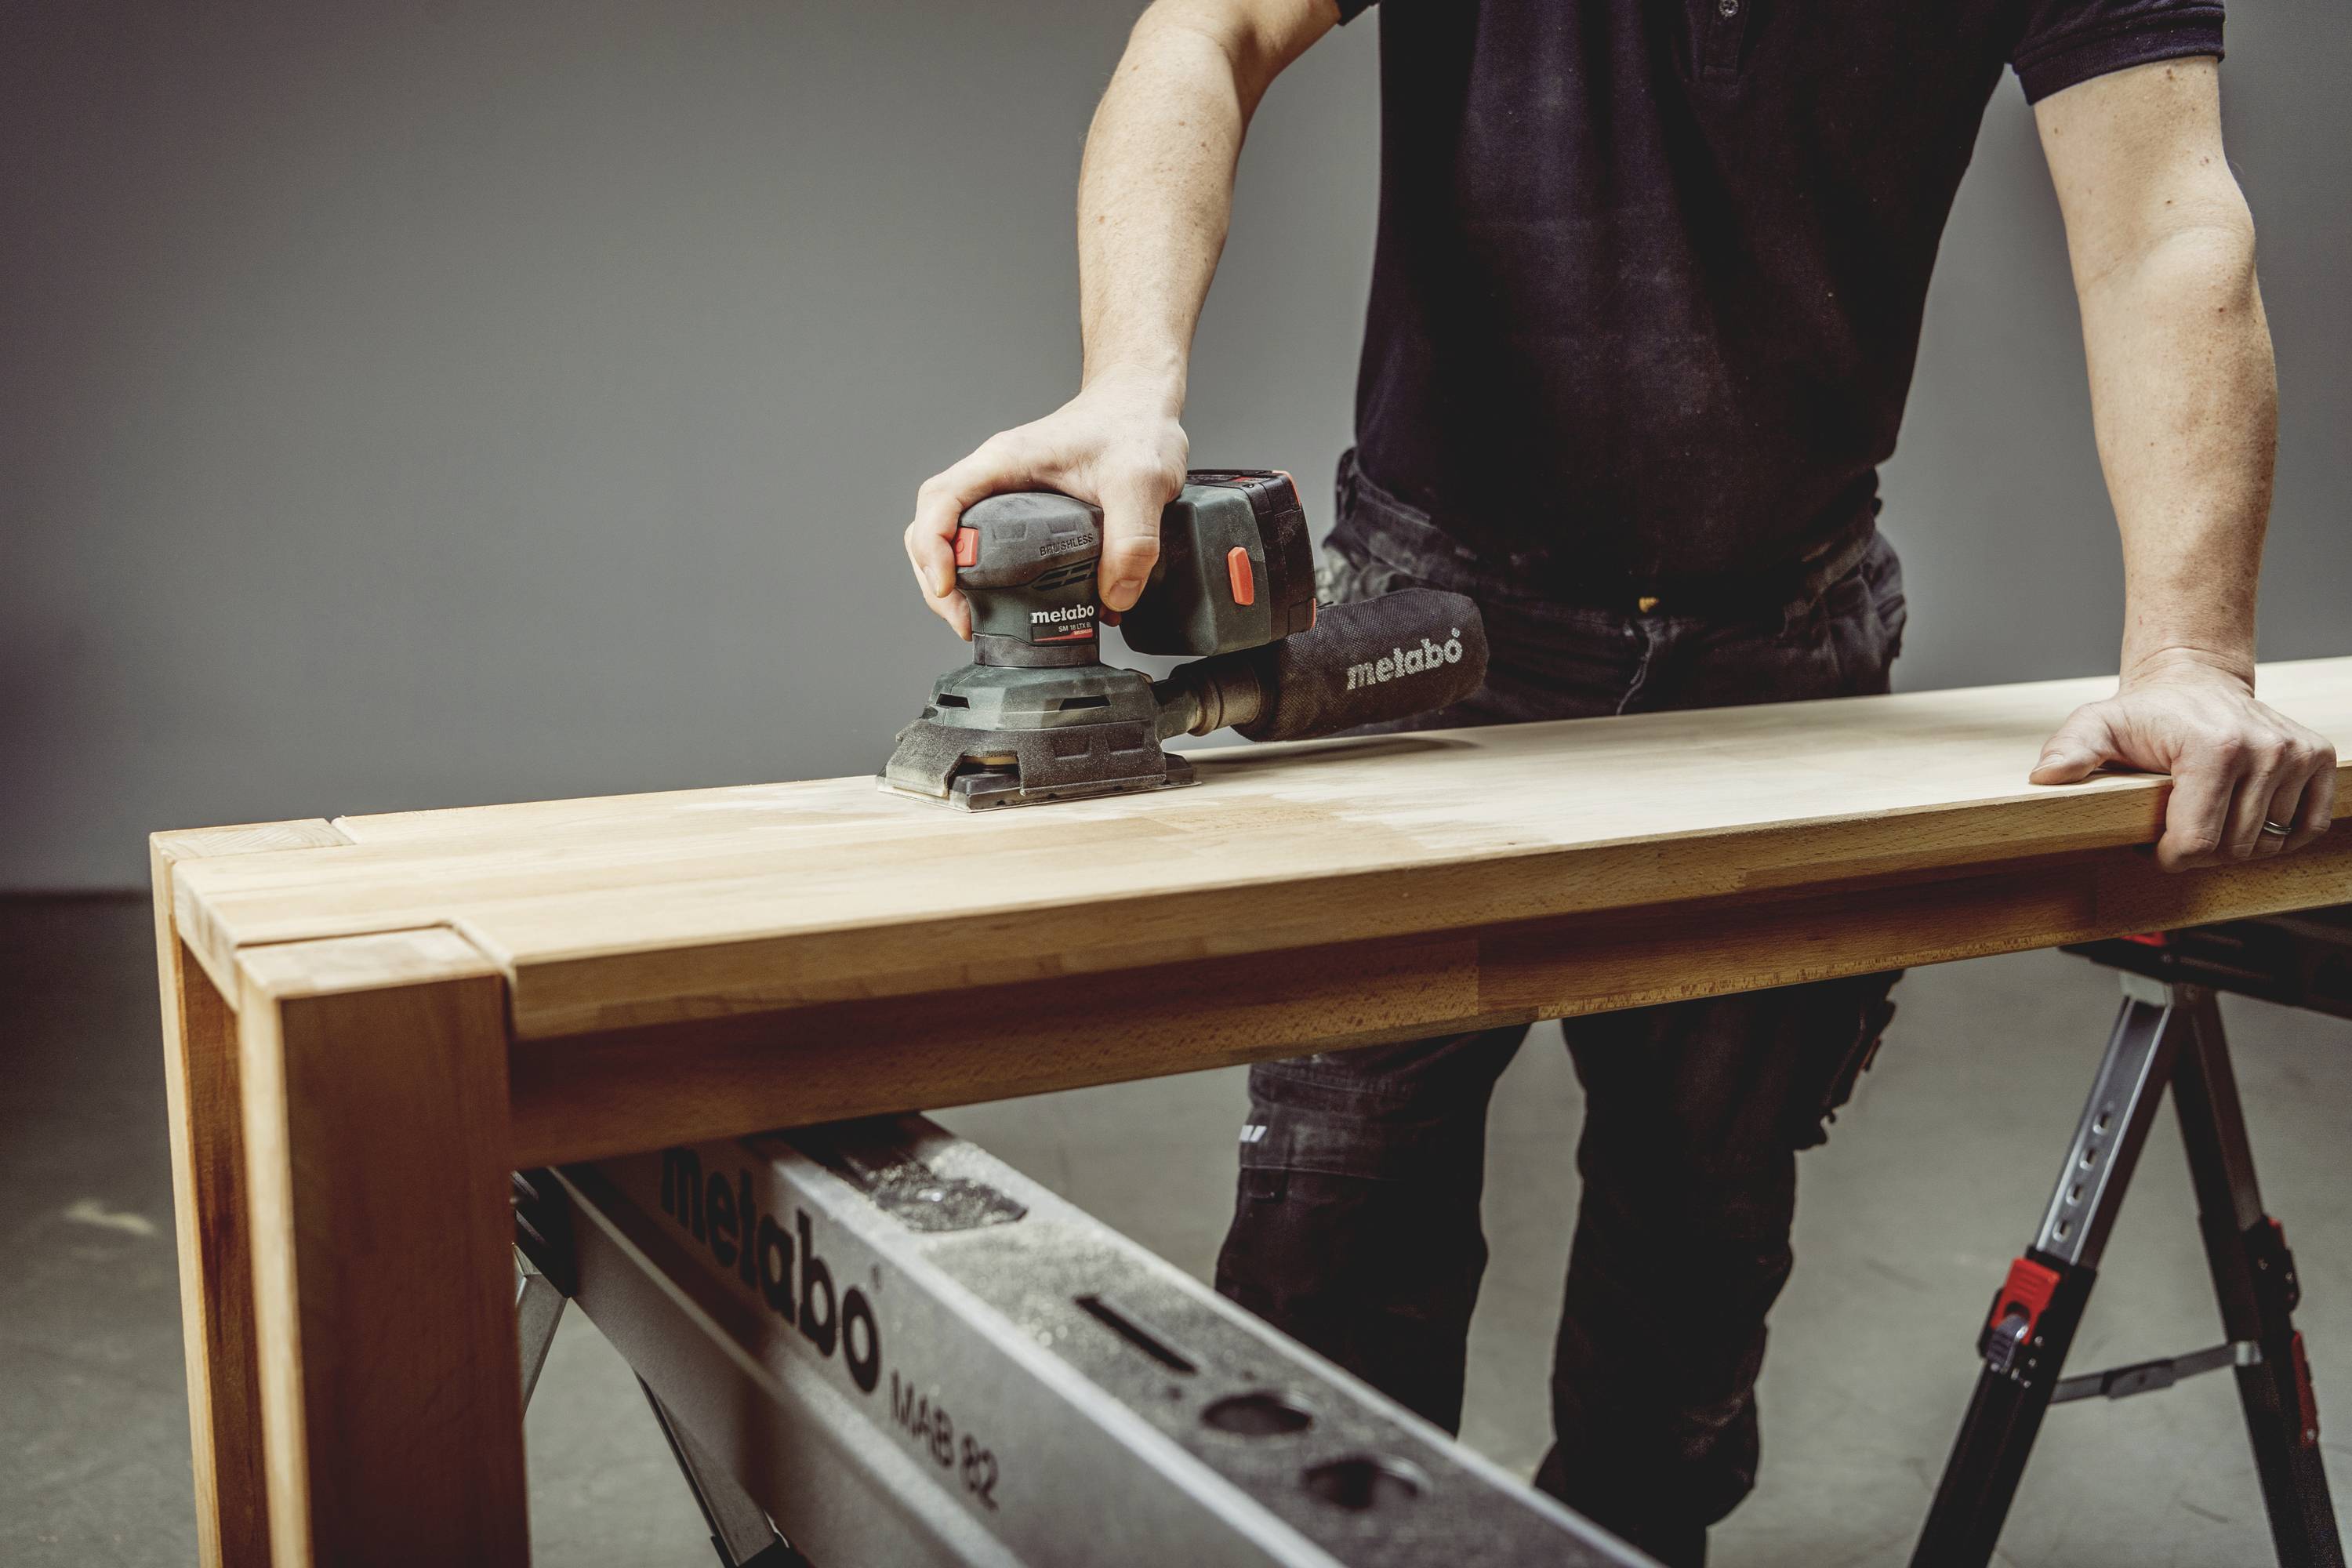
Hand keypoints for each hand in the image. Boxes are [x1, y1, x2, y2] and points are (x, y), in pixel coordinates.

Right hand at [903, 368, 1187, 637]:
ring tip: (982, 621)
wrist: (1144, 403)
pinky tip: (1017, 607)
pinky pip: (991, 547)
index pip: (941, 500)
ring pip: (956, 540)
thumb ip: (1133, 541)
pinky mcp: (1028, 513)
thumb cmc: (1134, 423)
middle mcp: (997, 477)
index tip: (947, 587)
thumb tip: (1114, 598)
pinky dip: (992, 582)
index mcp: (1007, 461)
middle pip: (935, 528)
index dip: (933, 547)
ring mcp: (1008, 494)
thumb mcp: (1141, 482)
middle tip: (966, 621)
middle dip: (939, 580)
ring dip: (959, 585)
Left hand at [2031, 651, 2337, 869]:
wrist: (2195, 680)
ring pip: (2267, 845)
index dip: (2167, 855)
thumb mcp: (2097, 725)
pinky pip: (2307, 829)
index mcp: (2214, 748)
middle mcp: (2265, 750)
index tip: (2152, 840)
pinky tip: (2245, 818)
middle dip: (2197, 851)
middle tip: (2175, 827)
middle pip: (2231, 849)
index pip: (2195, 843)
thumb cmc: (2147, 711)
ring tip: (2204, 817)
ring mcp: (2296, 754)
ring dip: (2234, 844)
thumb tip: (2045, 779)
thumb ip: (2071, 752)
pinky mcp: (2318, 759)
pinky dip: (2277, 836)